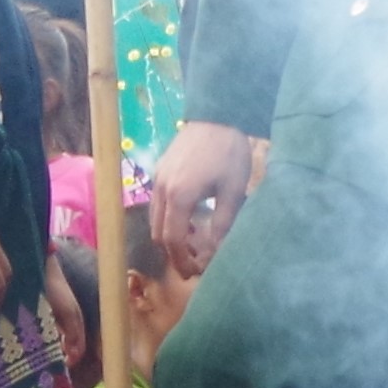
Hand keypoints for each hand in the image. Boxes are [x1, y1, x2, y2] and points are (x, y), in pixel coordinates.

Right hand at [142, 119, 261, 275]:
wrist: (216, 114)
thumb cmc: (228, 152)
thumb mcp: (233, 190)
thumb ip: (223, 223)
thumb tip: (216, 251)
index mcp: (179, 196)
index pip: (172, 240)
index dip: (181, 260)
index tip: (191, 273)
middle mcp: (161, 189)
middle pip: (158, 232)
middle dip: (172, 252)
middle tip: (191, 263)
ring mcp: (157, 178)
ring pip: (154, 218)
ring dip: (168, 234)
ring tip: (191, 243)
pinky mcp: (159, 169)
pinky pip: (156, 203)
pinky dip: (167, 217)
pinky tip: (186, 219)